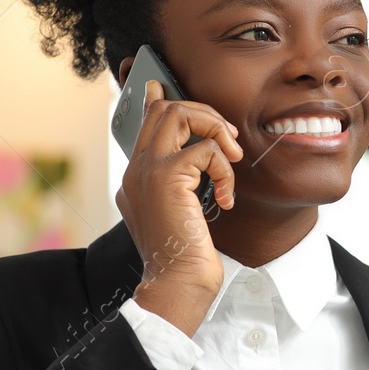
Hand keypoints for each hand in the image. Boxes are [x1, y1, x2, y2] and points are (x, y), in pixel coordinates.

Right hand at [115, 79, 242, 336]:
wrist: (178, 284)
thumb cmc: (186, 257)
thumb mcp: (181, 215)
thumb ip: (183, 185)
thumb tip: (198, 162)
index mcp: (137, 177)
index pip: (145, 121)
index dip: (159, 99)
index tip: (162, 85)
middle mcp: (136, 169)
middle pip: (163, 108)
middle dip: (204, 113)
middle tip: (229, 142)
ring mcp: (148, 171)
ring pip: (179, 113)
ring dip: (215, 129)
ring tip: (232, 161)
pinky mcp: (167, 178)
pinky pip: (205, 149)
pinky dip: (225, 170)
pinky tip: (226, 199)